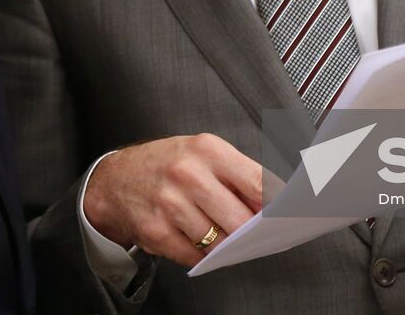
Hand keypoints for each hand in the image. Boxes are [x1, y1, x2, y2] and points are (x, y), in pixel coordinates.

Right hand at [83, 134, 263, 266]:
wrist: (115, 180)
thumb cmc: (167, 164)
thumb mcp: (201, 153)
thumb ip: (236, 174)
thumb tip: (273, 204)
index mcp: (207, 149)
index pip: (256, 181)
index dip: (276, 205)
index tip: (289, 215)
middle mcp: (188, 175)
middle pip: (241, 218)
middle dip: (252, 231)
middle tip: (258, 233)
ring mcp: (171, 205)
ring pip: (219, 241)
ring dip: (227, 245)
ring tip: (224, 235)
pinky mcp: (157, 232)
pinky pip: (195, 255)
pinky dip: (203, 254)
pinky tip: (199, 241)